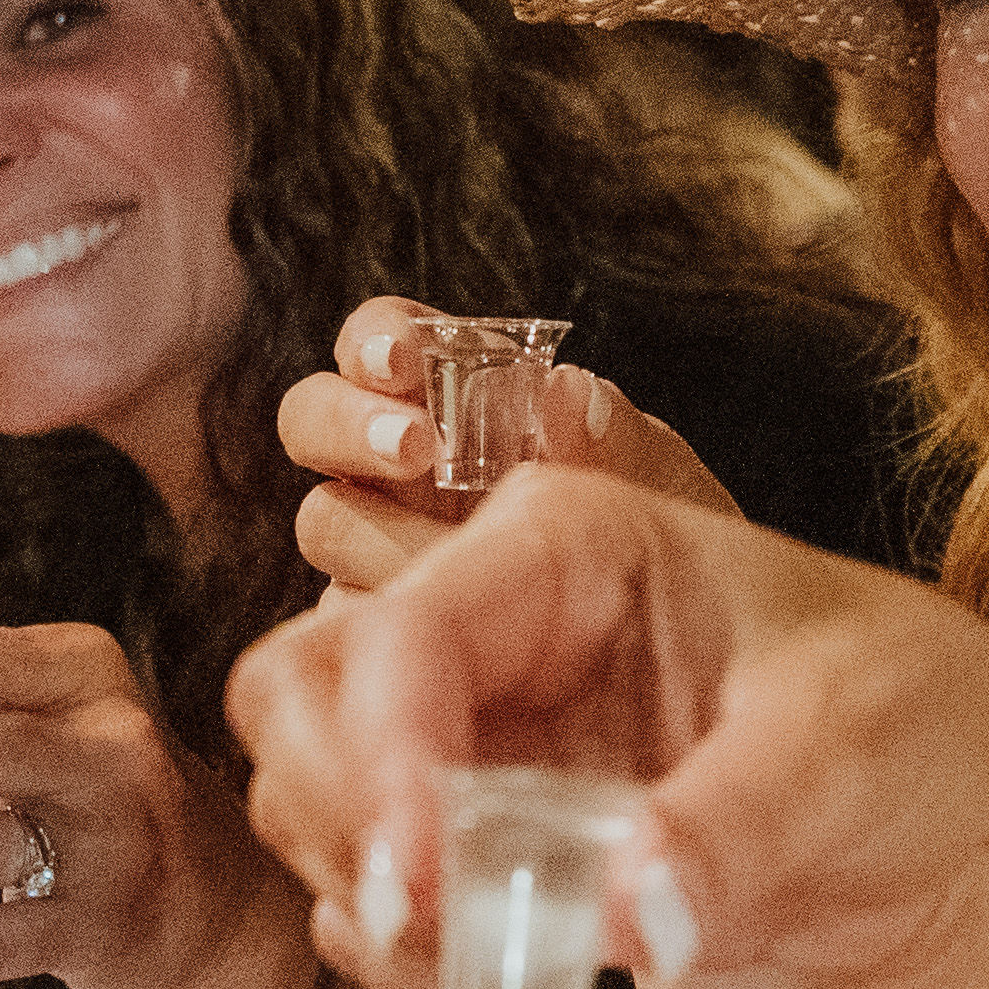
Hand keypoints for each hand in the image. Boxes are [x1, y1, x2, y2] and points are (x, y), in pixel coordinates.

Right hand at [230, 465, 988, 988]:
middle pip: (300, 689)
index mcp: (565, 544)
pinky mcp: (468, 824)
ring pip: (307, 792)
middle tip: (418, 924)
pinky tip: (500, 976)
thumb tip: (629, 911)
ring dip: (366, 896)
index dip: (382, 760)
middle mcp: (489, 620)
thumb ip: (728, 831)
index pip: (409, 632)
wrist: (936, 812)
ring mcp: (467, 724)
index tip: (416, 889)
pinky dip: (400, 953)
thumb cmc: (903, 724)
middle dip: (333, 814)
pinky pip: (365, 887)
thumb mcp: (842, 756)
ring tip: (487, 960)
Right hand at [276, 293, 746, 596]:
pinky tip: (436, 630)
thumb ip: (614, 433)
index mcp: (448, 395)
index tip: (408, 362)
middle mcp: (394, 464)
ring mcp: (374, 544)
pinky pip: (342, 619)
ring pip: (325, 520)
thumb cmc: (655, 535)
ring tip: (450, 551)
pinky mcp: (374, 624)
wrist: (677, 647)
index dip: (377, 340)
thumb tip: (565, 390)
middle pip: (312, 419)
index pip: (378, 342)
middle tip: (418, 449)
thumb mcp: (657, 478)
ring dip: (374, 527)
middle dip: (350, 425)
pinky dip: (380, 616)